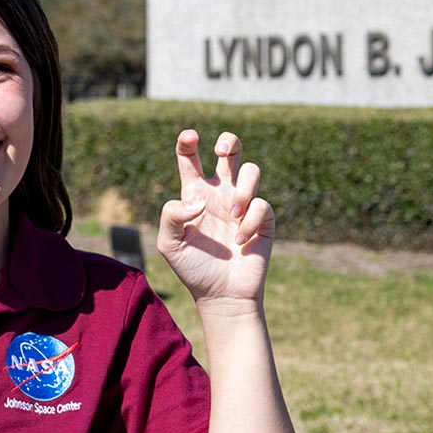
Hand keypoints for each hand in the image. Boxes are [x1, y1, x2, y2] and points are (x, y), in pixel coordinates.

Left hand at [157, 129, 273, 309]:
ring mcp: (243, 206)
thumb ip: (171, 215)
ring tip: (233, 214)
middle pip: (230, 151)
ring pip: (251, 171)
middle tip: (221, 152)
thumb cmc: (193, 269)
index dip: (189, 143)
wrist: (222, 295)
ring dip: (243, 188)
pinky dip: (250, 222)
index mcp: (195, 195)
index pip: (190, 159)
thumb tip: (197, 201)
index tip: (190, 137)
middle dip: (229, 141)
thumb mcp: (170, 243)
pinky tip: (240, 242)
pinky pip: (262, 205)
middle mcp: (220, 194)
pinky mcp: (263, 220)